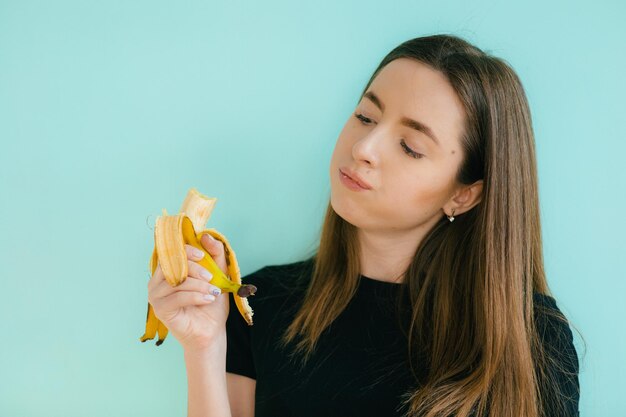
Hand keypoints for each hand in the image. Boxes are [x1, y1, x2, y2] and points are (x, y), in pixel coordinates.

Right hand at [147, 234, 229, 350]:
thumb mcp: (218, 274)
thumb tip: (206, 236)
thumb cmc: (211, 302)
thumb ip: (214, 254)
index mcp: (168, 270)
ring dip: (198, 285)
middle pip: (172, 265)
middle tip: (211, 278)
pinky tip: (208, 299)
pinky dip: (196, 296)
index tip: (203, 255)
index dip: (186, 250)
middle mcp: (157, 281)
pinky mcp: (160, 310)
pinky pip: (177, 297)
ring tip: (213, 291)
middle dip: (195, 268)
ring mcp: (156, 295)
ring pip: (176, 281)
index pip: (172, 252)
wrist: (212, 330)